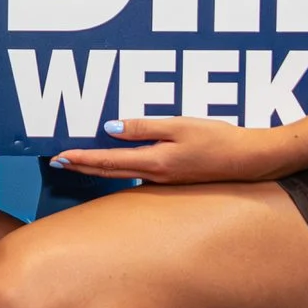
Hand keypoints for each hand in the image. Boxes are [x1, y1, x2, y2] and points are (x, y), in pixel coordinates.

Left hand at [48, 112, 294, 183]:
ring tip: (78, 161)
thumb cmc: (218, 140)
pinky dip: (119, 168)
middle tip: (57, 162)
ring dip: (97, 168)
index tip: (58, 157)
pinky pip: (138, 173)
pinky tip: (115, 162)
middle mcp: (155, 177)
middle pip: (108, 172)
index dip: (80, 160)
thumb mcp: (180, 126)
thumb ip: (144, 127)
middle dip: (81, 166)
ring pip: (121, 175)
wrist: (250, 161)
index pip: (107, 162)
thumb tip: (109, 128)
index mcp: (154, 163)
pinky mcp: (173, 179)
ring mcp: (164, 181)